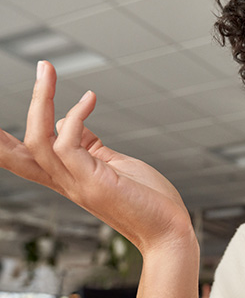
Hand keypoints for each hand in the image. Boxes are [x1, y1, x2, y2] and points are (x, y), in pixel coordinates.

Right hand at [0, 61, 195, 254]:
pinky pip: (68, 145)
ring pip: (37, 142)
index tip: (7, 111)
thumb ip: (90, 145)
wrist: (169, 232)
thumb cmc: (148, 200)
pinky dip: (75, 116)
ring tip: (47, 71)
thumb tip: (72, 120)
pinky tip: (89, 99)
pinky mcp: (94, 183)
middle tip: (16, 86)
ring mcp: (78, 183)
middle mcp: (65, 181)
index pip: (23, 157)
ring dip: (41, 101)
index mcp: (67, 177)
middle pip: (14, 154)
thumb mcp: (114, 165)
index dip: (4, 139)